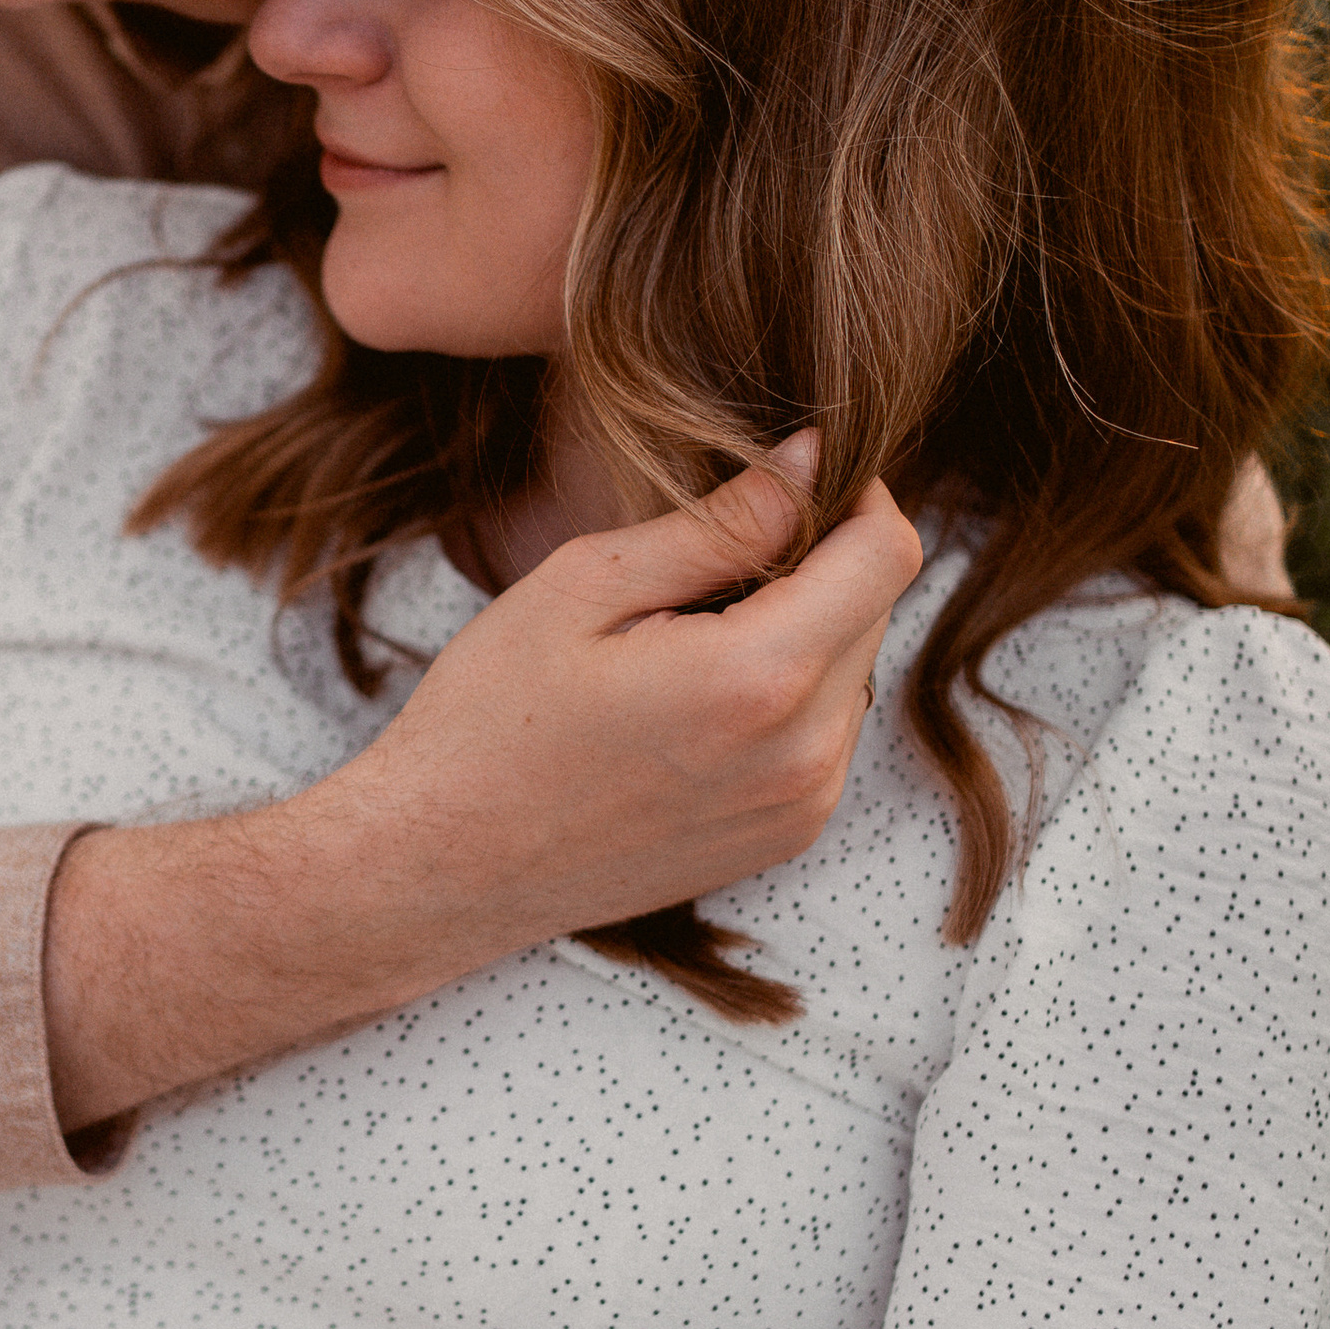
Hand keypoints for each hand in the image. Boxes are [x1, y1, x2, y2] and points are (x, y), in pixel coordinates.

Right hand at [44, 453, 920, 1131]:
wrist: (443, 866)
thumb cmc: (490, 718)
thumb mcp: (587, 586)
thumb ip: (719, 523)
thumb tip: (811, 462)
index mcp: (759, 677)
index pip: (887, 553)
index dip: (855, 495)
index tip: (795, 476)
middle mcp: (804, 754)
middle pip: (877, 609)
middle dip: (820, 561)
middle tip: (712, 554)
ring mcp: (802, 807)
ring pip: (855, 671)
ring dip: (804, 629)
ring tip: (691, 632)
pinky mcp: (785, 837)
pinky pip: (827, 733)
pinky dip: (787, 694)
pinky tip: (694, 695)